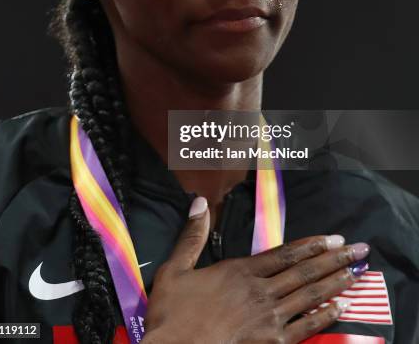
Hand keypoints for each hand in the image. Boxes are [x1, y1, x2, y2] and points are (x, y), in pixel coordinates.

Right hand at [142, 197, 368, 343]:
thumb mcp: (175, 268)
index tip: (332, 237)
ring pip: (309, 295)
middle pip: (304, 271)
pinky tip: (339, 307)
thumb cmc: (172, 313)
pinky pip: (304, 327)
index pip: (284, 253)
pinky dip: (324, 316)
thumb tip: (200, 202)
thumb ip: (191, 235)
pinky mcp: (270, 341)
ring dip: (335, 282)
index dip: (311, 244)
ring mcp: (268, 318)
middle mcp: (260, 291)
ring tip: (356, 272)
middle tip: (358, 249)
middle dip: (334, 258)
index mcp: (240, 271)